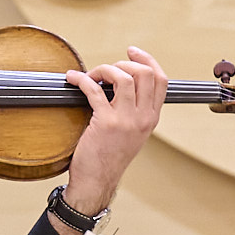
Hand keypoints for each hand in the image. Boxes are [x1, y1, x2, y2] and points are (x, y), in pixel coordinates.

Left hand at [61, 46, 165, 222]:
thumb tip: (122, 84)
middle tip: (107, 68)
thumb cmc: (108, 158)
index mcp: (151, 118)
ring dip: (104, 69)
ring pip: (123, 77)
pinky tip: (74, 79)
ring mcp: (126, 120)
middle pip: (145, 73)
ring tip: (92, 75)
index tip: (133, 52)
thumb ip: (134, 111)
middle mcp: (143, 118)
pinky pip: (95, 90)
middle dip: (124, 63)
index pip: (161, 80)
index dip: (148, 60)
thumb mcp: (132, 134)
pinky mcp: (105, 123)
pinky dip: (82, 80)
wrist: (96, 182)